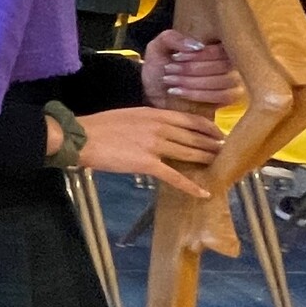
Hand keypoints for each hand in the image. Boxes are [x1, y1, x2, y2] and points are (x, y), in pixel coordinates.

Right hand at [75, 106, 226, 197]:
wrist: (81, 138)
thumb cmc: (99, 126)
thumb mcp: (129, 115)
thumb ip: (148, 121)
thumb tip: (160, 131)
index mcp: (155, 113)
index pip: (191, 120)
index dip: (208, 129)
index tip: (219, 135)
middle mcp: (160, 127)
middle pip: (194, 137)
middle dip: (212, 146)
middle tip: (224, 153)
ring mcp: (155, 145)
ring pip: (189, 154)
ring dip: (206, 161)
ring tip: (219, 166)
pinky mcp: (147, 164)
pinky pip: (174, 176)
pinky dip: (190, 186)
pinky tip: (202, 192)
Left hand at [140, 31, 241, 110]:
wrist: (154, 93)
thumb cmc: (160, 68)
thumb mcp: (159, 47)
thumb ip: (172, 38)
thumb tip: (198, 46)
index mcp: (218, 46)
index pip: (222, 48)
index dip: (199, 54)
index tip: (175, 57)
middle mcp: (231, 62)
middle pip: (225, 65)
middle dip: (192, 68)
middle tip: (168, 69)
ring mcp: (234, 81)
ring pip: (225, 80)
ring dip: (193, 81)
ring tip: (170, 80)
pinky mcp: (229, 98)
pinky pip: (223, 96)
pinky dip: (198, 94)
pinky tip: (178, 91)